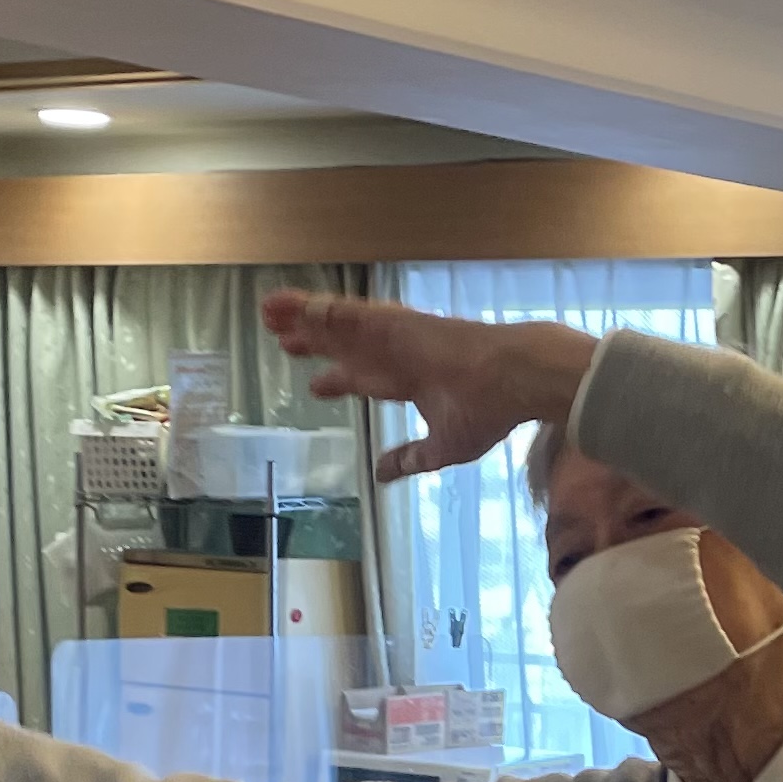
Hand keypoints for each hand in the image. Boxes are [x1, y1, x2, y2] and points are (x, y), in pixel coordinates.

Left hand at [259, 292, 591, 482]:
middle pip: (346, 347)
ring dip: (305, 317)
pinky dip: (320, 309)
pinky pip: (347, 314)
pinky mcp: (392, 322)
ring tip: (270, 311)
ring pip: (339, 324)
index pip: (368, 380)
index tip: (316, 385)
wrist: (512, 379)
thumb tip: (382, 475)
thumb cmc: (488, 413)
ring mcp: (394, 336)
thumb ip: (410, 458)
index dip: (341, 380)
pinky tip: (294, 306)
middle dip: (316, 345)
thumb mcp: (443, 448)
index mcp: (414, 383)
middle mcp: (400, 355)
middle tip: (283, 342)